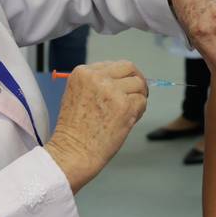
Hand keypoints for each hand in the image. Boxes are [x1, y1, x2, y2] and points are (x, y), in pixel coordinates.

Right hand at [44, 61, 148, 192]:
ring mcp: (112, 91)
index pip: (113, 65)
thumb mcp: (77, 94)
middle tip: (137, 93)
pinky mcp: (125, 106)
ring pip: (138, 85)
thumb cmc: (74, 129)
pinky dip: (140, 110)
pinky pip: (142, 101)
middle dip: (136, 80)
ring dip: (138, 97)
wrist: (72, 152)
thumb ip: (96, 83)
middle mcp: (97, 77)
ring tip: (128, 112)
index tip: (123, 87)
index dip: (121, 77)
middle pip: (129, 68)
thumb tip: (123, 80)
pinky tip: (128, 120)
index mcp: (83, 72)